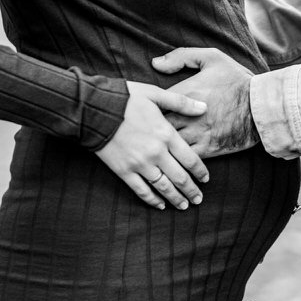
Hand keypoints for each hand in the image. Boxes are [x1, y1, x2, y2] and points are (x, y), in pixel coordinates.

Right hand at [94, 83, 211, 209]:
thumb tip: (204, 107)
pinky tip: (161, 205)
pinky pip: (142, 190)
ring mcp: (139, 164)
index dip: (200, 171)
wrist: (94, 109)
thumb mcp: (155, 94)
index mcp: (166, 134)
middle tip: (199, 199)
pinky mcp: (124, 171)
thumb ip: (181, 103)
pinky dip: (152, 200)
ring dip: (176, 199)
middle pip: (180, 177)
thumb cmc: (125, 98)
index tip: (206, 179)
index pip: (190, 159)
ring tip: (185, 206)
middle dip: (191, 190)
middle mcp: (156, 153)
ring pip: (163, 187)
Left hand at [151, 47, 258, 158]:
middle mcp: (188, 116)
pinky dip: (176, 160)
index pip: (153, 102)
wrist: (263, 105)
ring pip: (168, 145)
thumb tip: (155, 63)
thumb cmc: (237, 80)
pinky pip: (185, 159)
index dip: (145, 106)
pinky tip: (170, 159)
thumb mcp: (212, 57)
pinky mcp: (208, 149)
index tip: (142, 108)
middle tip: (141, 130)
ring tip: (151, 146)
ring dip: (159, 146)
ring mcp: (197, 134)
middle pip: (156, 126)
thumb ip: (181, 57)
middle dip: (147, 128)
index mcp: (185, 92)